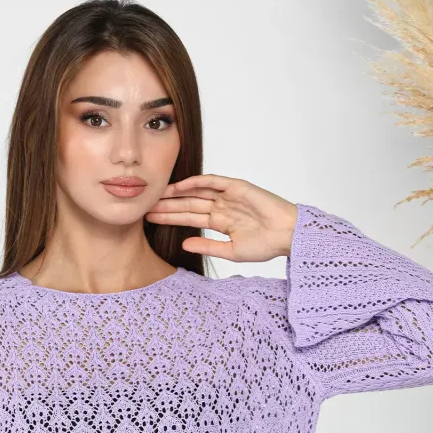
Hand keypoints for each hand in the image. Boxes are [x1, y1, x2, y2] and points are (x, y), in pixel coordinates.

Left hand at [145, 175, 297, 261]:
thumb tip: (184, 244)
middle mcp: (222, 207)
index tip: (150, 219)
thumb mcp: (231, 251)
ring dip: (177, 193)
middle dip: (167, 205)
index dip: (170, 218)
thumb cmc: (266, 245)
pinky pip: (213, 182)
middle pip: (188, 204)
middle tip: (145, 205)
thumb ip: (208, 246)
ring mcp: (228, 196)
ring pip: (196, 192)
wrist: (287, 235)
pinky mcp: (237, 187)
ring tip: (156, 194)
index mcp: (220, 222)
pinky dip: (197, 181)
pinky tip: (180, 184)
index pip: (189, 218)